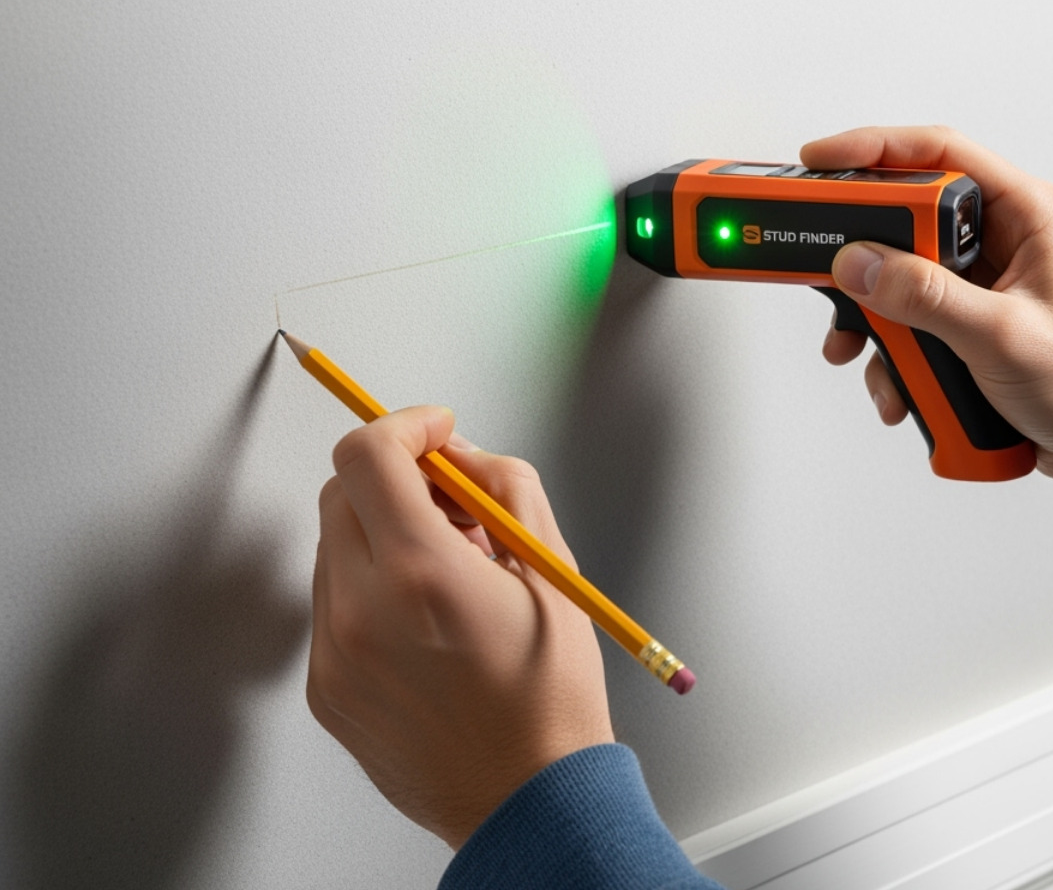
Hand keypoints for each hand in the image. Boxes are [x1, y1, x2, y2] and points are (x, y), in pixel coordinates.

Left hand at [307, 405, 612, 849]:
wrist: (528, 802)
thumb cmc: (552, 696)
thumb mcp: (552, 572)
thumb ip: (504, 489)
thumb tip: (459, 453)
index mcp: (422, 576)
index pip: (367, 456)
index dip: (403, 425)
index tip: (436, 433)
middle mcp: (360, 612)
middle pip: (341, 494)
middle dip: (395, 479)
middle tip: (453, 506)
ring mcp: (333, 655)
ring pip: (334, 549)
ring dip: (382, 535)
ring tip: (448, 572)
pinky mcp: (325, 690)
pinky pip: (332, 607)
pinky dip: (371, 590)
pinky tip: (426, 622)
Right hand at [805, 126, 1052, 504]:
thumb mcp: (1001, 336)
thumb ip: (926, 297)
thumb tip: (860, 263)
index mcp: (1030, 214)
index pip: (940, 155)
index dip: (874, 151)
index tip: (819, 161)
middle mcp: (1006, 238)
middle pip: (908, 220)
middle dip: (865, 262)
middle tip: (827, 281)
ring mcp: (987, 281)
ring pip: (903, 279)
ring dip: (877, 323)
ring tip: (862, 355)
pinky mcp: (973, 321)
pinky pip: (914, 323)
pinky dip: (896, 356)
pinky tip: (901, 392)